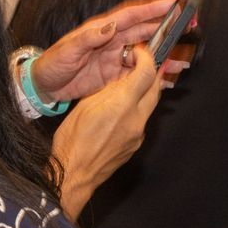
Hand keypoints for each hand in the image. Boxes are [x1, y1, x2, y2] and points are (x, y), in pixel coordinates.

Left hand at [32, 0, 180, 103]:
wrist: (44, 86)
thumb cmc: (52, 63)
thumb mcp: (67, 50)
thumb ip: (88, 38)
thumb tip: (109, 27)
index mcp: (102, 29)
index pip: (132, 14)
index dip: (152, 7)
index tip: (173, 1)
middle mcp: (114, 39)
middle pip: (146, 29)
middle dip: (168, 25)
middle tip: (190, 22)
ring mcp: (117, 57)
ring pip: (147, 51)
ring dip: (165, 52)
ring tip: (185, 56)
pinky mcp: (116, 75)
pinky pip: (140, 71)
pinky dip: (155, 73)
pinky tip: (168, 76)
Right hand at [52, 45, 162, 217]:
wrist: (74, 174)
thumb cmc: (72, 139)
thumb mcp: (85, 105)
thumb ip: (108, 89)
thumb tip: (121, 77)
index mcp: (121, 105)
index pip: (147, 73)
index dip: (146, 58)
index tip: (139, 53)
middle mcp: (136, 119)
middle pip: (155, 88)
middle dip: (150, 73)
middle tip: (139, 65)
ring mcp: (139, 134)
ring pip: (150, 105)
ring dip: (144, 92)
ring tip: (129, 86)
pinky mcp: (136, 144)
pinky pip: (142, 121)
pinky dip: (137, 110)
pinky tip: (123, 110)